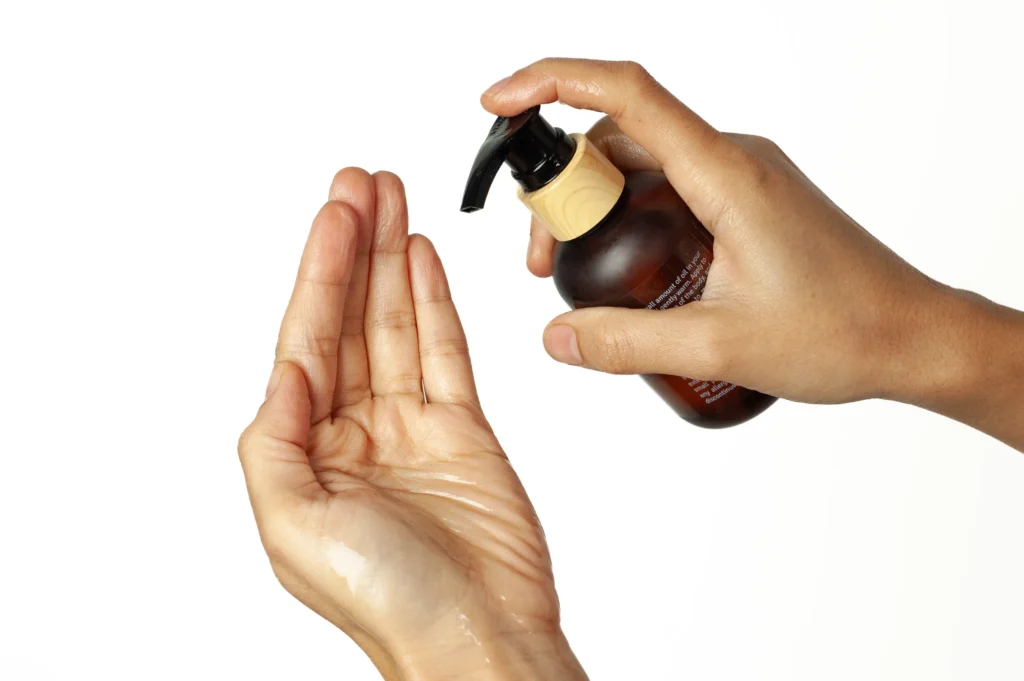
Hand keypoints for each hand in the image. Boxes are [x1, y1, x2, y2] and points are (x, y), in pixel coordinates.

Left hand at [238, 169, 587, 680]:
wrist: (478, 635)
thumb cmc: (387, 600)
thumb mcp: (292, 525)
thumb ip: (274, 438)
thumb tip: (287, 370)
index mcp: (305, 452)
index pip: (308, 340)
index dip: (318, 272)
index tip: (334, 214)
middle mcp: (354, 431)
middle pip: (350, 319)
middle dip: (352, 249)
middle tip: (360, 183)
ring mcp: (412, 426)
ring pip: (397, 324)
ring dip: (391, 261)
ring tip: (391, 200)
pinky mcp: (463, 429)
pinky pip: (445, 352)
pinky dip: (434, 302)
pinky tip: (422, 259)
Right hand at [482, 59, 1023, 448]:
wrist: (912, 337)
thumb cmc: (842, 332)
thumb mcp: (720, 344)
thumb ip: (627, 341)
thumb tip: (555, 338)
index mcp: (726, 173)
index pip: (628, 94)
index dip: (553, 84)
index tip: (497, 104)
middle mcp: (730, 160)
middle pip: (618, 136)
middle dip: (562, 187)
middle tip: (541, 262)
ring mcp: (738, 178)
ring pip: (640, 164)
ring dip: (593, 208)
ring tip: (572, 277)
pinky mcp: (743, 202)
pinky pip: (668, 188)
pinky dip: (628, 218)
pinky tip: (626, 275)